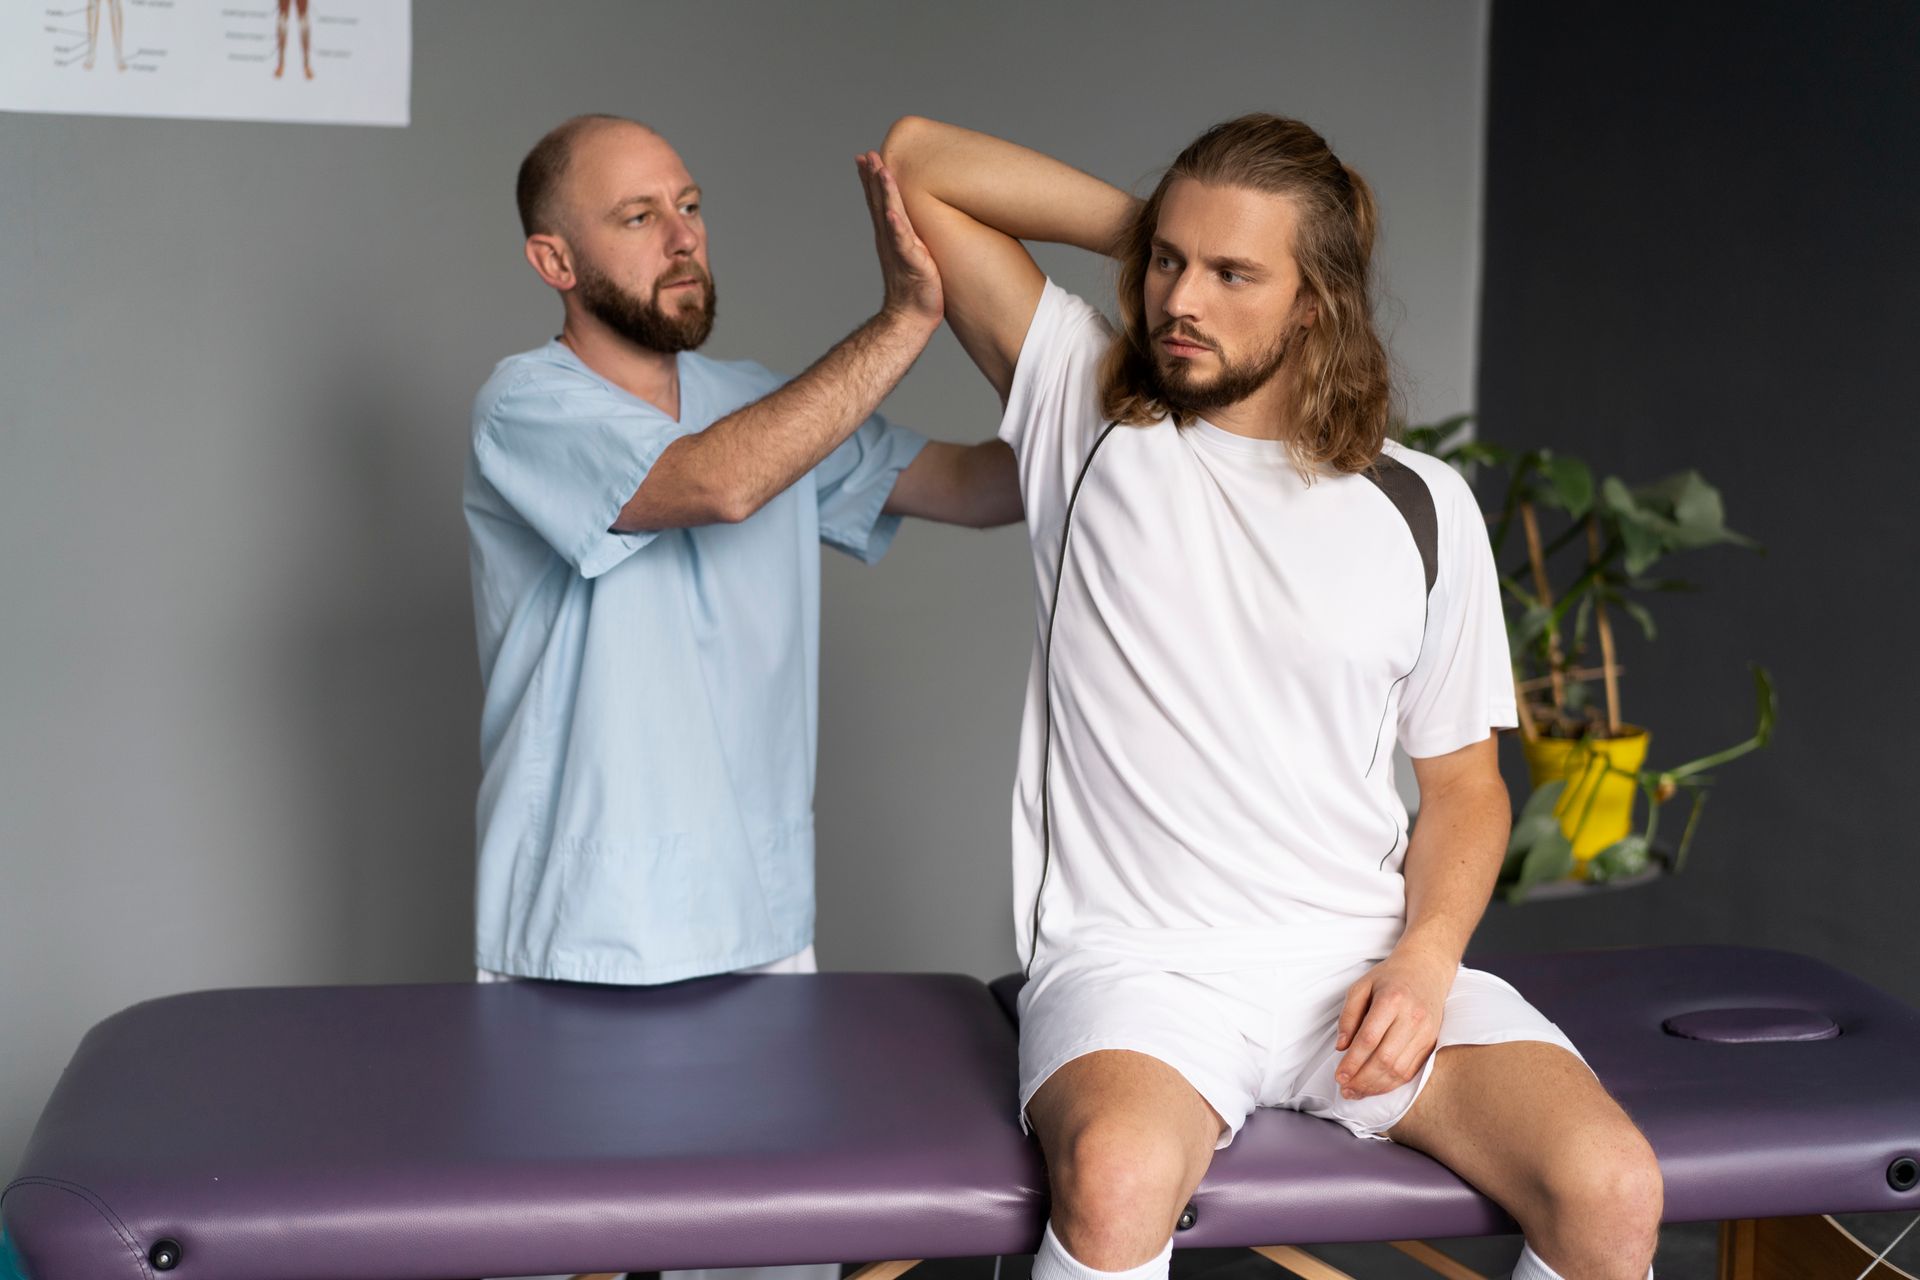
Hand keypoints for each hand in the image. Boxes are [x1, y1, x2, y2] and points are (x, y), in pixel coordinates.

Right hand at [857, 150, 942, 327]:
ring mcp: (898, 249)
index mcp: (891, 235)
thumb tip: (919, 221)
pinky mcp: (910, 262)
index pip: (879, 202)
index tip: (866, 157)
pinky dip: (895, 227)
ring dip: (883, 192)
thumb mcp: (915, 254)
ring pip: (889, 214)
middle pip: (879, 202)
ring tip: (880, 170)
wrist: (910, 318)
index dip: (872, 180)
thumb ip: (913, 236)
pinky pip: (901, 242)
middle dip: (873, 177)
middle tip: (867, 154)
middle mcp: (890, 239)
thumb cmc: (917, 290)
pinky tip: (891, 213)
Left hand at [1333, 948, 1456, 1099]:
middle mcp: (1412, 1018)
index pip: (1369, 1039)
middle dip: (1362, 1079)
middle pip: (1385, 1059)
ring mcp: (1425, 1032)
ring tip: (1356, 1092)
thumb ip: (1348, 1015)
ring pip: (1399, 1069)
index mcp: (1392, 1000)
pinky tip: (1375, 1087)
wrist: (1426, 970)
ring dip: (1375, 1086)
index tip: (1338, 1076)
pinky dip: (1391, 1084)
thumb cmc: (1389, 978)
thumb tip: (1341, 1047)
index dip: (1352, 1062)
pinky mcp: (1431, 1043)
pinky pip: (1411, 1071)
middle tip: (1345, 1089)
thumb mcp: (1361, 986)